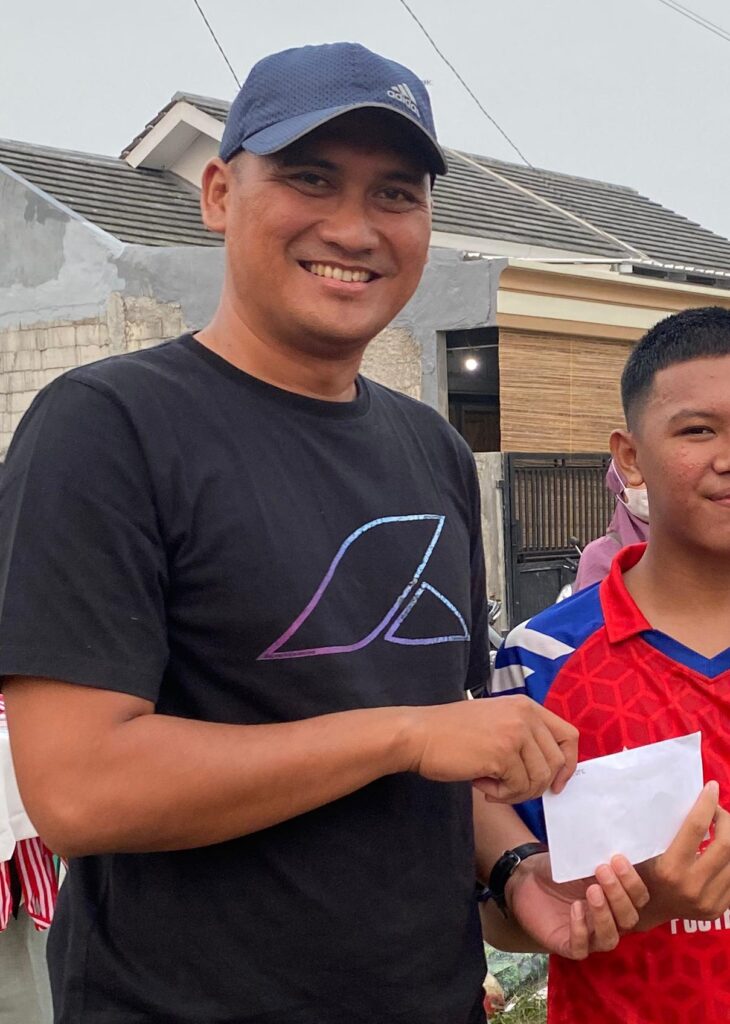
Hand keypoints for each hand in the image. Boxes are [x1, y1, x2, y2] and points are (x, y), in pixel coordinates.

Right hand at [407, 696, 577, 802]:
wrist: (419, 734)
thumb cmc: (451, 732)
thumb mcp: (496, 722)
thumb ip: (523, 736)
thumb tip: (550, 771)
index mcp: (526, 706)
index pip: (569, 735)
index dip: (568, 764)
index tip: (555, 783)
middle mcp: (525, 715)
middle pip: (556, 763)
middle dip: (535, 786)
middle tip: (509, 788)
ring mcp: (515, 733)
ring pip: (539, 779)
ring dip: (516, 792)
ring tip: (491, 785)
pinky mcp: (502, 753)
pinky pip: (518, 787)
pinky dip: (501, 794)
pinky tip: (481, 784)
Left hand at [506, 852, 649, 958]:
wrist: (526, 878)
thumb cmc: (558, 869)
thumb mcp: (580, 861)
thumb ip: (599, 860)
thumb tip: (616, 846)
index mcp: (617, 900)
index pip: (638, 898)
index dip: (633, 882)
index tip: (618, 859)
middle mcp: (609, 921)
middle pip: (629, 919)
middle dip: (619, 895)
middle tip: (603, 871)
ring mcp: (590, 936)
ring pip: (609, 938)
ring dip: (604, 915)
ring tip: (592, 890)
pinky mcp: (567, 945)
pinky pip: (580, 948)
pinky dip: (580, 930)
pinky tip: (575, 908)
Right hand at [631, 780, 729, 929]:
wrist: (645, 914)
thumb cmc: (638, 873)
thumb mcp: (643, 850)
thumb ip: (657, 829)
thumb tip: (672, 792)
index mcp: (670, 869)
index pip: (696, 828)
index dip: (706, 804)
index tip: (710, 787)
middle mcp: (692, 886)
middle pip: (725, 844)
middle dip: (726, 820)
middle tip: (717, 810)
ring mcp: (709, 901)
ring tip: (721, 827)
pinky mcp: (719, 910)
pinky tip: (721, 849)